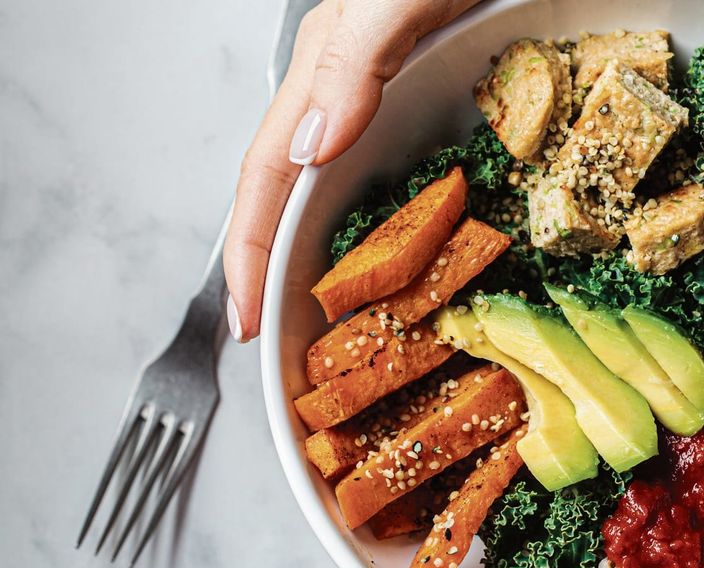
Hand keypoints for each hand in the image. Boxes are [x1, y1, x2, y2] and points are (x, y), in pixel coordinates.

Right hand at [223, 0, 478, 341]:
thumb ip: (353, 61)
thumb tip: (310, 150)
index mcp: (326, 72)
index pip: (268, 177)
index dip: (251, 253)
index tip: (249, 323)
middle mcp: (350, 96)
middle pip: (298, 200)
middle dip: (285, 276)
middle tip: (293, 354)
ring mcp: (393, 104)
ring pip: (349, 199)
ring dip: (340, 265)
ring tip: (343, 331)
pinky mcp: (438, 108)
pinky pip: (405, 184)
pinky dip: (399, 235)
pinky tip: (415, 267)